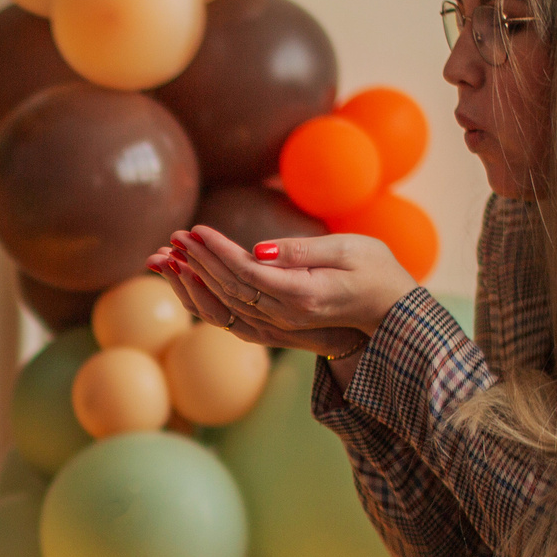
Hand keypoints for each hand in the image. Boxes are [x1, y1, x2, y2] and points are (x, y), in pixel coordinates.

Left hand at [149, 226, 418, 360]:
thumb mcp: (349, 250)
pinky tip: (185, 281)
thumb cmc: (377, 271)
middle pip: (229, 289)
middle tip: (172, 238)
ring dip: (192, 281)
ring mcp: (278, 325)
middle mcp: (285, 317)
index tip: (195, 230)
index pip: (247, 273)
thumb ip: (301, 251)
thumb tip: (257, 250)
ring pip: (224, 305)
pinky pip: (231, 315)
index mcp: (303, 296)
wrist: (391, 312)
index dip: (217, 252)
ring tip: (165, 257)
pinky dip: (204, 298)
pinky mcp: (274, 325)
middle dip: (197, 263)